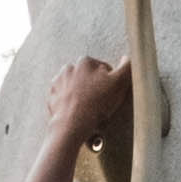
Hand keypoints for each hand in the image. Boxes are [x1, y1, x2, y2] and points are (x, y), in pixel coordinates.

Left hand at [45, 54, 130, 170]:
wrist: (72, 124)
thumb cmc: (96, 104)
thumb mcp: (119, 84)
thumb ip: (126, 68)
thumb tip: (128, 57)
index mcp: (86, 61)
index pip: (104, 70)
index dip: (110, 84)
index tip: (110, 95)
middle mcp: (69, 68)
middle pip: (89, 78)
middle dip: (94, 88)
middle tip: (100, 104)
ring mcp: (58, 82)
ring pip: (76, 88)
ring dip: (82, 95)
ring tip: (88, 109)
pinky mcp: (52, 96)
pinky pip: (65, 98)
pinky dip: (71, 104)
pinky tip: (78, 112)